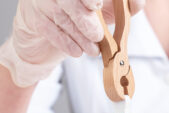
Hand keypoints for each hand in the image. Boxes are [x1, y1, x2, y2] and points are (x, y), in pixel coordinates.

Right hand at [0, 0, 144, 86]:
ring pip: (61, 15)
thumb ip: (123, 6)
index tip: (99, 5)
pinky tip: (77, 51)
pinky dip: (66, 43)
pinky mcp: (31, 17)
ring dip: (79, 36)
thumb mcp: (106, 12)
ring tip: (93, 50)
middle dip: (85, 19)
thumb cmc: (81, 20)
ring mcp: (41, 1)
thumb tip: (137, 4)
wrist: (47, 37)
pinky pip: (49, 29)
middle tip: (97, 35)